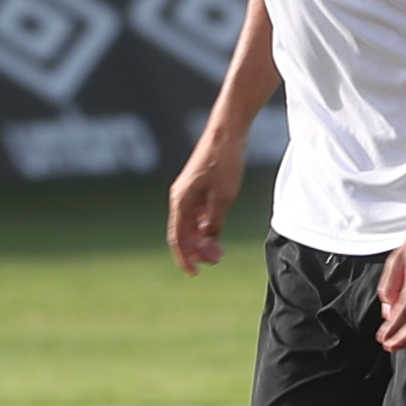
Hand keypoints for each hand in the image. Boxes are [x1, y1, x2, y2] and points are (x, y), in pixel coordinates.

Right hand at [165, 126, 246, 273]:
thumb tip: (208, 240)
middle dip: (198, 250)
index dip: (185, 258)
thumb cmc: (224, 162)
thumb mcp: (223, 197)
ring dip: (203, 238)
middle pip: (184, 233)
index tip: (195, 273)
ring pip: (192, 224)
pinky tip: (217, 231)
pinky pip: (198, 213)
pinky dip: (206, 225)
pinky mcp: (198, 186)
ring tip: (219, 250)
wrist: (227, 132)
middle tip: (217, 259)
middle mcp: (181, 197)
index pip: (178, 238)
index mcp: (181, 201)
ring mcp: (189, 192)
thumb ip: (214, 222)